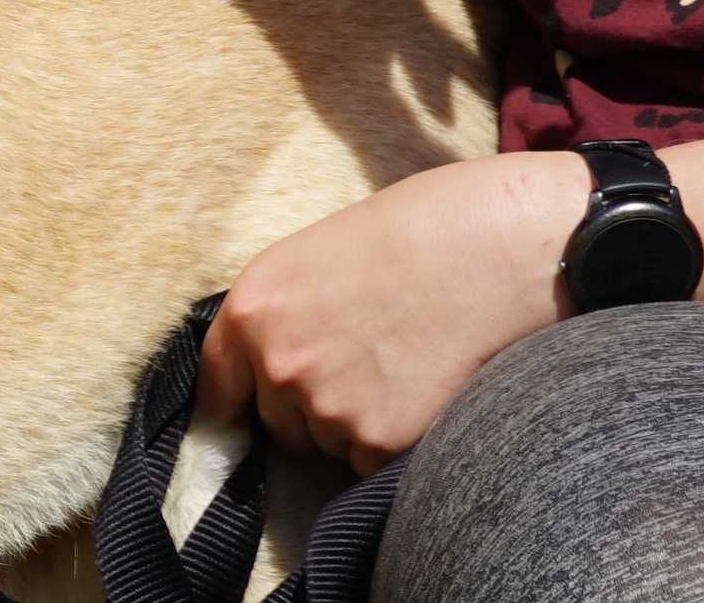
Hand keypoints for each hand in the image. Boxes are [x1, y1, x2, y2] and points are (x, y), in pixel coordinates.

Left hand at [198, 152, 581, 475]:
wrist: (486, 252)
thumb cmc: (405, 240)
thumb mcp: (310, 261)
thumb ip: (278, 318)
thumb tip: (267, 366)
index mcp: (249, 310)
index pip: (216, 388)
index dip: (234, 406)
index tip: (240, 421)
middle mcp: (277, 364)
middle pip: (278, 425)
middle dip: (310, 410)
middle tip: (363, 368)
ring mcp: (326, 407)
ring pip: (329, 445)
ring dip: (357, 425)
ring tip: (400, 369)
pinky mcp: (378, 441)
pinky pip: (373, 464)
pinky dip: (397, 443)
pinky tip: (423, 393)